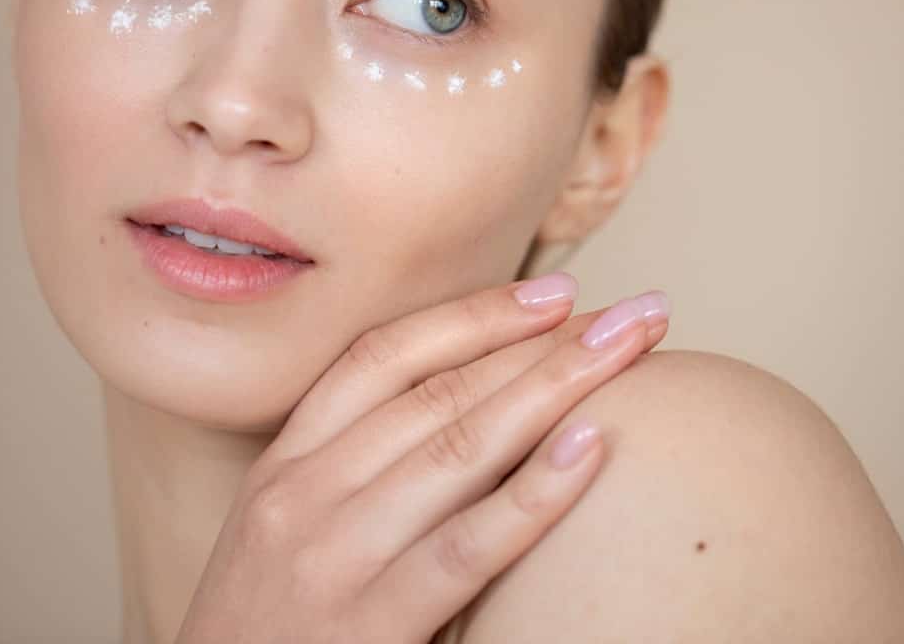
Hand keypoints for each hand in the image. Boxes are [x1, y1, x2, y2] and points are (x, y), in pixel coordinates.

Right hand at [174, 274, 669, 643]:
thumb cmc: (271, 635)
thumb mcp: (291, 534)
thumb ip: (358, 475)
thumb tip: (478, 411)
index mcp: (285, 465)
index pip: (385, 358)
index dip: (475, 316)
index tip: (557, 293)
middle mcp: (301, 495)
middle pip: (439, 391)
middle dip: (545, 342)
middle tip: (632, 312)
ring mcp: (332, 558)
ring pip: (459, 447)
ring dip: (558, 387)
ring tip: (632, 349)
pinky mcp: (369, 627)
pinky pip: (468, 547)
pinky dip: (535, 492)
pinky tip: (594, 447)